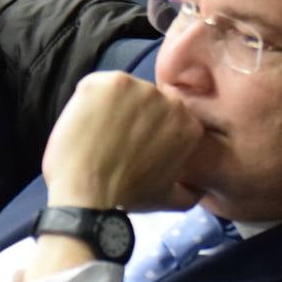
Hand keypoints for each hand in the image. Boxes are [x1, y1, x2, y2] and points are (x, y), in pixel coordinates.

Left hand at [41, 72, 206, 212]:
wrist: (87, 193)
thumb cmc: (125, 197)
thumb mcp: (169, 199)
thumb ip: (188, 189)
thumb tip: (198, 189)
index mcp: (189, 125)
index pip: (166, 114)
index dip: (144, 127)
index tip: (130, 143)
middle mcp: (171, 101)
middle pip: (145, 99)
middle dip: (129, 115)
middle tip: (111, 139)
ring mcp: (140, 88)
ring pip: (121, 91)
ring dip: (108, 106)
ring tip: (95, 133)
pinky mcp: (109, 82)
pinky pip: (96, 84)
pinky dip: (87, 100)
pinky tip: (83, 122)